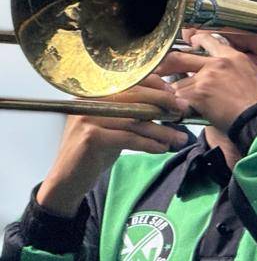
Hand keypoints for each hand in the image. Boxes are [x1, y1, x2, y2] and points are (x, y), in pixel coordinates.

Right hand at [36, 77, 189, 216]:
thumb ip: (133, 112)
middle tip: (184, 111)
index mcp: (94, 93)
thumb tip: (169, 103)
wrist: (69, 178)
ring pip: (135, 121)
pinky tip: (162, 148)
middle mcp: (88, 101)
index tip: (175, 93)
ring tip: (179, 137)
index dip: (155, 85)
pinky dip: (149, 143)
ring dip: (162, 130)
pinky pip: (129, 138)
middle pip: (134, 97)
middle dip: (163, 104)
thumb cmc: (96, 150)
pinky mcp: (90, 137)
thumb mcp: (114, 125)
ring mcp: (87, 118)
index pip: (129, 81)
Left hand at [159, 32, 256, 131]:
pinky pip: (179, 99)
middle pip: (180, 57)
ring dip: (177, 94)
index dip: (195, 40)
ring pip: (178, 83)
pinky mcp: (198, 95)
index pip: (208, 40)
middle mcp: (217, 63)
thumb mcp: (254, 74)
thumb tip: (225, 69)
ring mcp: (205, 78)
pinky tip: (183, 111)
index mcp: (232, 57)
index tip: (190, 42)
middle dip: (167, 64)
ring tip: (178, 102)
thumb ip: (235, 67)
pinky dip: (179, 107)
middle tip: (158, 70)